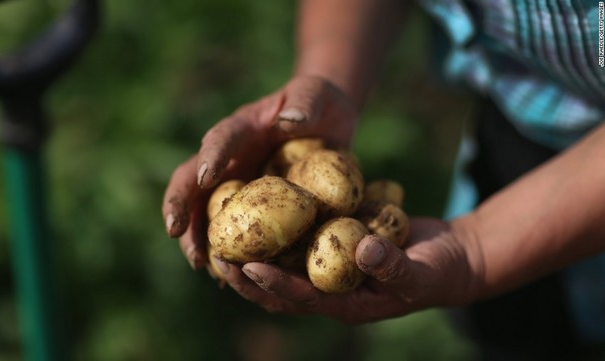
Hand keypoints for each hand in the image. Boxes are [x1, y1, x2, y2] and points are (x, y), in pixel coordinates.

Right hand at [162, 75, 358, 268]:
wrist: (323, 124)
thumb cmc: (319, 105)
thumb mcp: (317, 96)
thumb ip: (306, 102)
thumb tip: (289, 120)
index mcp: (243, 128)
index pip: (222, 138)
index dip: (211, 157)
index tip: (205, 177)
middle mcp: (228, 157)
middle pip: (192, 179)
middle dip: (180, 204)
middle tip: (174, 231)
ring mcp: (233, 182)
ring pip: (201, 210)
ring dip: (195, 235)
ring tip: (199, 263)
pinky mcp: (245, 205)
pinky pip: (227, 228)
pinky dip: (222, 249)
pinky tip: (225, 276)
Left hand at [210, 218, 478, 324]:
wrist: (450, 257)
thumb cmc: (439, 270)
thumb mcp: (422, 271)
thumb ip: (394, 265)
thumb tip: (363, 249)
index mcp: (347, 304)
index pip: (300, 297)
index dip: (271, 283)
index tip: (244, 264)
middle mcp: (331, 290)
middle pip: (279, 287)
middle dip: (246, 273)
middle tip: (215, 252)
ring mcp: (330, 270)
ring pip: (283, 264)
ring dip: (255, 251)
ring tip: (224, 233)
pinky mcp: (333, 247)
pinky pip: (299, 241)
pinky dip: (279, 230)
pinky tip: (259, 209)